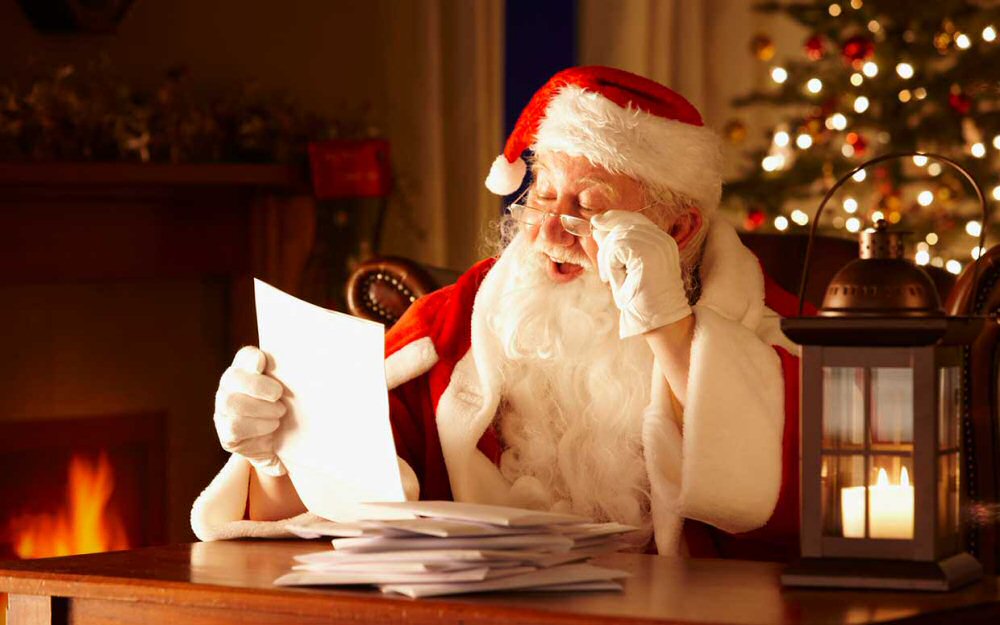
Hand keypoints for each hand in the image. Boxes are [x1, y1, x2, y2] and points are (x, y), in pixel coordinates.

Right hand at [214, 346, 286, 476]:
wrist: (282, 448)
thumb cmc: (288, 412)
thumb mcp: (290, 393)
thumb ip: (287, 377)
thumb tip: (289, 362)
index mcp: (247, 371)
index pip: (245, 356)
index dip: (251, 357)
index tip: (262, 362)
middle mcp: (230, 388)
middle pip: (233, 378)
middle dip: (257, 386)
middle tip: (278, 394)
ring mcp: (224, 410)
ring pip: (232, 403)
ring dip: (261, 409)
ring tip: (278, 414)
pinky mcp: (226, 433)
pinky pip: (235, 426)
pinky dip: (258, 426)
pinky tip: (271, 427)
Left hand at [591, 210, 691, 337]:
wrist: (659, 320)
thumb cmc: (643, 298)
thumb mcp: (626, 267)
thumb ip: (614, 246)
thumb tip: (596, 225)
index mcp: (661, 240)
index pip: (635, 218)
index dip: (613, 218)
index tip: (596, 223)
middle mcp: (662, 239)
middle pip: (623, 224)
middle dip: (606, 245)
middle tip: (605, 273)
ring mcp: (657, 245)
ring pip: (617, 237)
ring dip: (607, 260)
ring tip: (612, 279)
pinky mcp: (648, 254)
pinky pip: (616, 249)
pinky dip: (611, 265)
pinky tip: (616, 280)